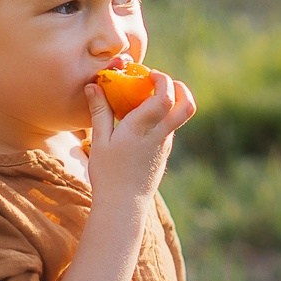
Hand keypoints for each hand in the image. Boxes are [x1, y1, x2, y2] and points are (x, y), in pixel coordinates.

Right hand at [83, 69, 194, 205]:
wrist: (123, 206)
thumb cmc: (108, 174)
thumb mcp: (100, 141)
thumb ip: (99, 111)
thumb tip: (94, 85)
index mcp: (143, 128)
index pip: (166, 96)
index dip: (162, 80)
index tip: (148, 74)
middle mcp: (160, 135)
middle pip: (186, 104)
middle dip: (179, 87)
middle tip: (159, 82)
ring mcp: (165, 145)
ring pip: (179, 116)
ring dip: (170, 101)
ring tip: (147, 100)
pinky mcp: (163, 154)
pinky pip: (170, 128)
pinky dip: (163, 117)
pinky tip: (142, 121)